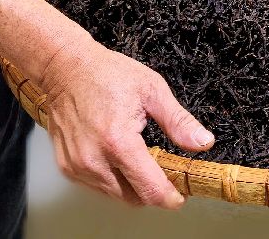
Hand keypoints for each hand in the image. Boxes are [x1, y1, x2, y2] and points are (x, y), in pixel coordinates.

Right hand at [35, 33, 213, 208]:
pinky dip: (112, 178)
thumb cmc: (107, 74)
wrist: (64, 68)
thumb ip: (178, 121)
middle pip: (134, 198)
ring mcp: (78, 166)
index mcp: (119, 141)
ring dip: (131, 185)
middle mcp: (95, 159)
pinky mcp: (68, 167)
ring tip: (137, 156)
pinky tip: (116, 155)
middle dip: (152, 189)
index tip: (180, 193)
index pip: (150, 190)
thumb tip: (203, 143)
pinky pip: (98, 186)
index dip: (170, 197)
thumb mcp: (151, 90)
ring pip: (116, 195)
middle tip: (161, 168)